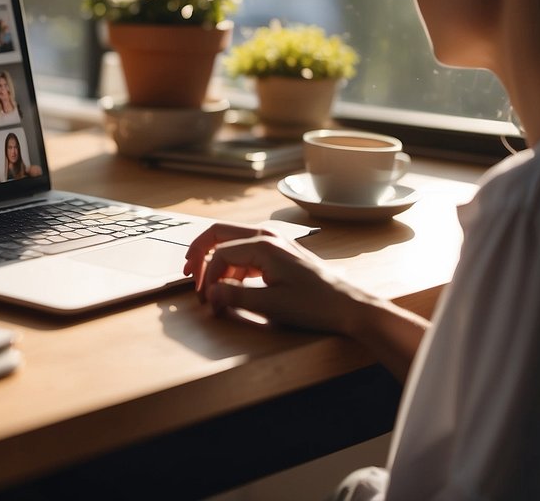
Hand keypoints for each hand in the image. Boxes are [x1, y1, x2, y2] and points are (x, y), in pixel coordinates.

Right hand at [184, 223, 362, 334]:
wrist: (350, 307)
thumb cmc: (315, 306)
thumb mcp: (272, 306)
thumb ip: (235, 297)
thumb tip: (209, 293)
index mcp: (263, 245)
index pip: (219, 253)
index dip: (206, 277)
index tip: (206, 301)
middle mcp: (267, 236)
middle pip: (219, 233)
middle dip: (199, 253)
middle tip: (188, 275)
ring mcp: (275, 242)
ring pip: (232, 242)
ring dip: (216, 261)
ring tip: (210, 288)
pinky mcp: (280, 253)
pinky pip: (246, 253)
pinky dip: (232, 267)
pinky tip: (232, 287)